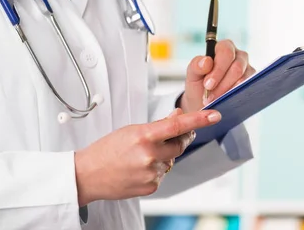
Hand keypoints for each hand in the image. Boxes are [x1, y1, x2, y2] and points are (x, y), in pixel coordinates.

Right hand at [74, 107, 221, 205]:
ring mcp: (151, 174)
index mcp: (144, 136)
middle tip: (172, 135)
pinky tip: (139, 168)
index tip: (214, 115)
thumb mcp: (131, 129)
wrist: (89, 174)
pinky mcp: (151, 187)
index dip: (198, 119)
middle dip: (180, 138)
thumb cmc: (107, 149)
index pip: (177, 125)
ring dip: (163, 156)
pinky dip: (156, 169)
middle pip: (179, 145)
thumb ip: (157, 125)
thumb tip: (178, 116)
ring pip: (171, 160)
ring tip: (141, 156)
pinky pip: (163, 174)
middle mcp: (150, 155)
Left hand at [179, 39, 255, 112]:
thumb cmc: (199, 84)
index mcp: (223, 47)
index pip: (226, 52)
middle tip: (210, 98)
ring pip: (243, 79)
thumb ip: (196, 66)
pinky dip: (237, 96)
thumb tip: (206, 61)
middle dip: (222, 84)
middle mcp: (238, 55)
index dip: (218, 69)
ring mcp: (247, 69)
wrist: (204, 101)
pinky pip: (249, 89)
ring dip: (228, 92)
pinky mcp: (252, 82)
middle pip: (237, 66)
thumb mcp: (192, 74)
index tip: (208, 85)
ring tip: (215, 101)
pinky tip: (227, 102)